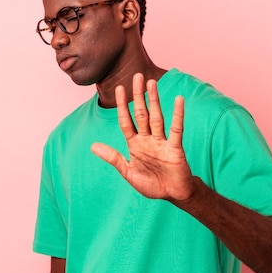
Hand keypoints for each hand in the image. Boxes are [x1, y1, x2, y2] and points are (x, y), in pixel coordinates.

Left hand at [91, 73, 194, 200]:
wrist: (173, 195)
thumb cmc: (152, 184)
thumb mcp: (128, 172)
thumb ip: (113, 158)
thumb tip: (92, 146)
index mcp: (135, 145)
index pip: (126, 121)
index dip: (122, 106)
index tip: (120, 88)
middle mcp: (148, 139)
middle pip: (141, 114)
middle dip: (139, 96)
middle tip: (137, 76)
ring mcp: (162, 142)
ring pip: (156, 117)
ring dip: (154, 100)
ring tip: (152, 83)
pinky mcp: (175, 148)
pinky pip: (176, 129)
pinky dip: (178, 115)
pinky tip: (178, 100)